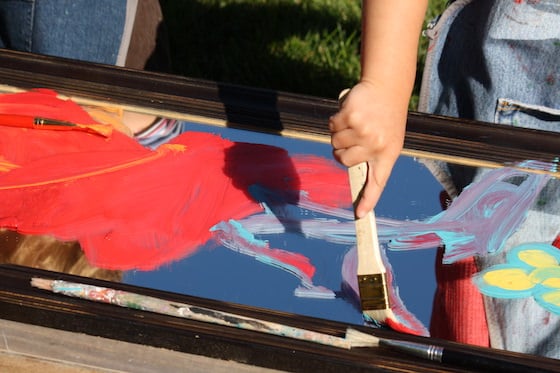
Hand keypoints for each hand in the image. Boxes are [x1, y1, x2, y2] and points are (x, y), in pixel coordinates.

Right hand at [329, 81, 405, 216]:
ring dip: (339, 133)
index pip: (377, 182)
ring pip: (335, 143)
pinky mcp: (351, 116)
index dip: (368, 199)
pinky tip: (350, 112)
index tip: (360, 214)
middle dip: (343, 149)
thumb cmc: (385, 116)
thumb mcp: (387, 139)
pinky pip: (332, 127)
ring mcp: (364, 131)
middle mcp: (377, 145)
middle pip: (344, 160)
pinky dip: (336, 120)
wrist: (387, 87)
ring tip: (355, 122)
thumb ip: (372, 156)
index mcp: (388, 154)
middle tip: (356, 135)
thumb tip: (353, 172)